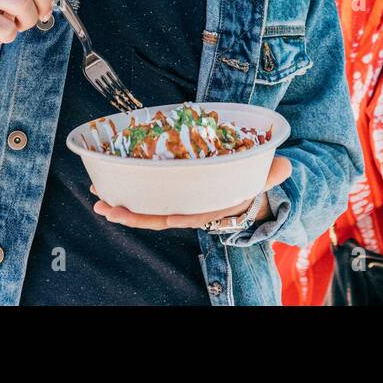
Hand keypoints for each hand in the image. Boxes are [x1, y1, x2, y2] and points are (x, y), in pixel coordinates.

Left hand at [91, 156, 291, 230]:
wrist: (247, 191)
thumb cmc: (253, 183)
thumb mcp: (265, 176)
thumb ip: (273, 172)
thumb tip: (285, 165)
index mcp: (209, 208)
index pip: (186, 217)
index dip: (167, 218)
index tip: (151, 215)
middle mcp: (189, 209)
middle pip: (156, 217)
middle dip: (130, 214)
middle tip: (104, 206)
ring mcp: (177, 203)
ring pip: (146, 209)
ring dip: (121, 205)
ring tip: (97, 198)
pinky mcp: (170, 194)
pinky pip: (146, 197)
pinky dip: (127, 193)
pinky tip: (109, 185)